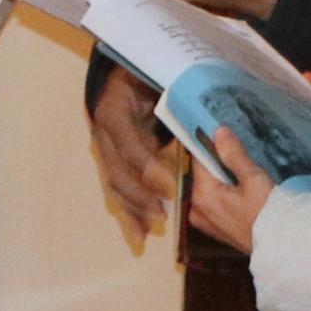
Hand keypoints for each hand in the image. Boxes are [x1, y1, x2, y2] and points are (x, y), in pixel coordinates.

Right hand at [89, 71, 178, 242]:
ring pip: (114, 186)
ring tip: (147, 232)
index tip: (168, 186)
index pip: (128, 145)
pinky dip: (129, 214)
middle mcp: (103, 135)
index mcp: (113, 111)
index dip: (146, 167)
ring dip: (131, 210)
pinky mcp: (113, 162)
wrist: (125, 74)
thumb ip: (176, 99)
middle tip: (160, 214)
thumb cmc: (147, 75)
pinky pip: (119, 190)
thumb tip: (207, 122)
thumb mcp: (159, 80)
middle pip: (116, 172)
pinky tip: (140, 235)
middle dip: (138, 197)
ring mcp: (105, 150)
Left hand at [182, 129, 275, 253]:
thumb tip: (219, 132)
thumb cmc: (270, 215)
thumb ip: (234, 155)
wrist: (282, 248)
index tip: (219, 130)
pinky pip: (216, 203)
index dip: (209, 143)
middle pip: (204, 174)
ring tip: (245, 171)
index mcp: (202, 195)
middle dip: (219, 162)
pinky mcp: (215, 230)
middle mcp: (196, 209)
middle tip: (239, 150)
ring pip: (211, 188)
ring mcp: (205, 222)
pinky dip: (227, 194)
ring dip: (224, 178)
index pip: (199, 159)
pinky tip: (244, 191)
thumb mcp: (255, 180)